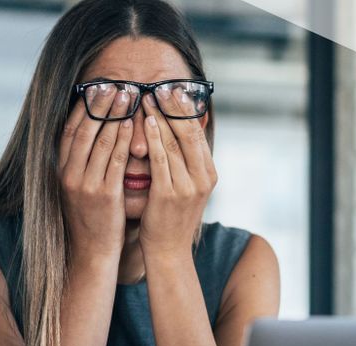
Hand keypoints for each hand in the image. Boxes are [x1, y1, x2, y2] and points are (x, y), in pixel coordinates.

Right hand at [58, 84, 132, 259]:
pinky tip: (133, 124)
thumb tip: (92, 137)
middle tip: (113, 82)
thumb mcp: (80, 188)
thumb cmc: (92, 219)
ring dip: (114, 115)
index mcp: (61, 171)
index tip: (94, 87)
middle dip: (99, 104)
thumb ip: (84, 164)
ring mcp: (85, 184)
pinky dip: (124, 139)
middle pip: (84, 130)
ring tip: (127, 94)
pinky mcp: (104, 194)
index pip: (69, 130)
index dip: (82, 107)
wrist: (92, 252)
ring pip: (100, 141)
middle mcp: (69, 174)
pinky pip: (115, 160)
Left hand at [138, 90, 217, 257]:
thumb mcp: (186, 187)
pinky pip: (162, 159)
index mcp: (209, 173)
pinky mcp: (170, 194)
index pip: (198, 133)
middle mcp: (203, 177)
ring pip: (175, 142)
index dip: (185, 109)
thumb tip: (179, 132)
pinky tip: (146, 122)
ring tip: (148, 96)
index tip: (173, 89)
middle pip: (189, 133)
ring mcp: (188, 186)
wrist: (168, 251)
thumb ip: (185, 162)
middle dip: (174, 107)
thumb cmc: (171, 217)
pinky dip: (155, 138)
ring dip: (160, 116)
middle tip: (160, 85)